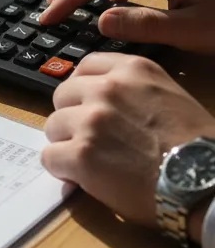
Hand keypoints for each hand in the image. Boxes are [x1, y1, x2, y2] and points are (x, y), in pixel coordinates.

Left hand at [42, 53, 214, 232]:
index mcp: (133, 70)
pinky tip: (82, 178)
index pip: (85, 66)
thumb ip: (133, 91)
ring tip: (91, 161)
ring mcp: (91, 120)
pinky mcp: (81, 154)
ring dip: (66, 144)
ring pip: (52, 126)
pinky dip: (62, 170)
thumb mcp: (170, 96)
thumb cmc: (197, 145)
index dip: (83, 90)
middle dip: (72, 117)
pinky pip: (49, 157)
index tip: (89, 106)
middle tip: (91, 138)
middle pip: (62, 96)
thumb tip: (95, 102)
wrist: (205, 180)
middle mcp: (108, 89)